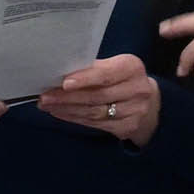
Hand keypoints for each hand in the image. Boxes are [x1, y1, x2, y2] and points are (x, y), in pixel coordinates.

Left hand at [37, 54, 159, 145]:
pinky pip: (95, 124)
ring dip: (67, 109)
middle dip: (67, 97)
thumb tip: (58, 72)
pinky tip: (60, 113)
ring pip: (94, 112)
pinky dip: (74, 118)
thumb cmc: (122, 78)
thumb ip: (92, 68)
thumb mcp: (114, 66)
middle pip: (97, 96)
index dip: (85, 79)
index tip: (64, 83)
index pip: (106, 75)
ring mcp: (134, 111)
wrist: (149, 102)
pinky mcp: (127, 128)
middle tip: (44, 96)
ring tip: (47, 105)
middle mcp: (137, 90)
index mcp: (132, 68)